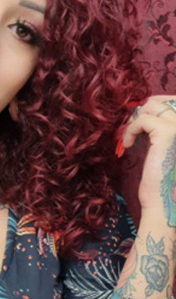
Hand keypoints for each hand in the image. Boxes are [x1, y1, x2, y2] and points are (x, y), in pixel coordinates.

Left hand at [122, 95, 175, 225]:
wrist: (163, 199)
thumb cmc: (161, 174)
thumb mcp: (161, 143)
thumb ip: (159, 126)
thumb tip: (145, 107)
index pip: (174, 100)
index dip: (154, 106)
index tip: (141, 124)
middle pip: (162, 99)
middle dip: (143, 111)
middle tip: (134, 129)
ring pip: (151, 106)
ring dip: (135, 120)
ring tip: (131, 138)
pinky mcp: (167, 132)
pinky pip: (142, 118)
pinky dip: (130, 129)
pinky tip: (128, 144)